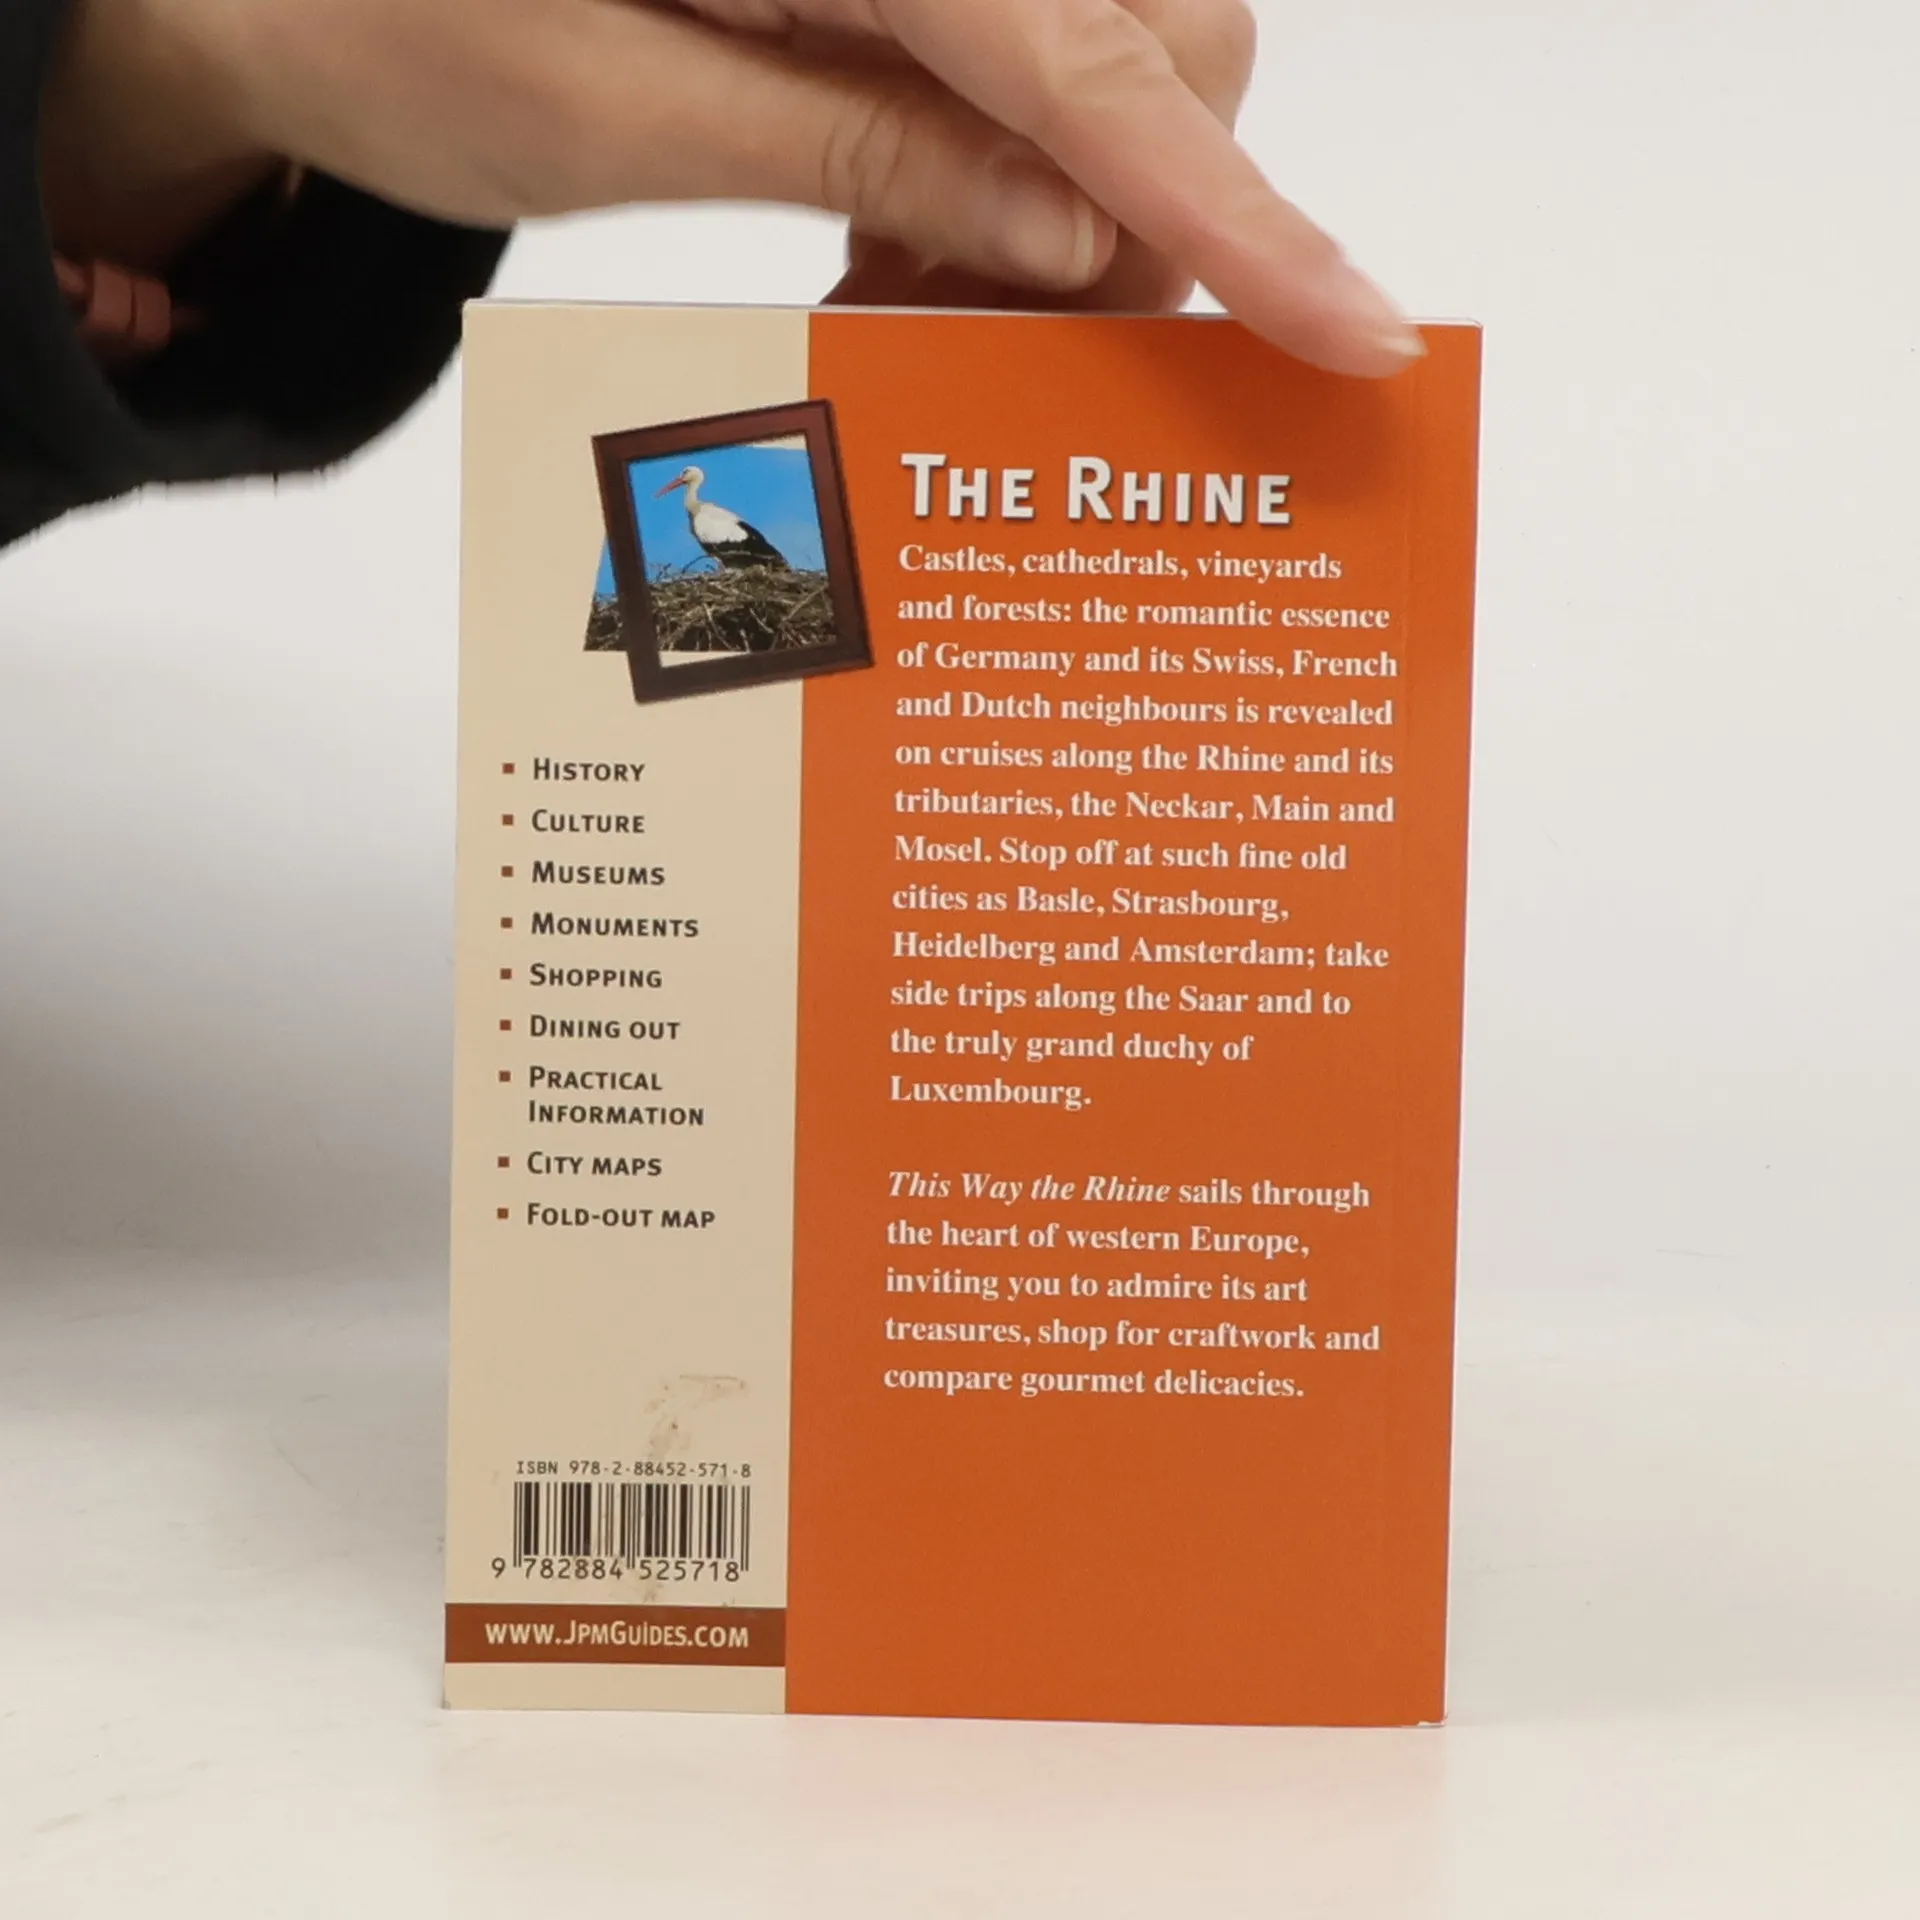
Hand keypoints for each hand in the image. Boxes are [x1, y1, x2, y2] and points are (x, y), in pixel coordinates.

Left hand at [41, 0, 1419, 374]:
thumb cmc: (378, 6)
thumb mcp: (613, 105)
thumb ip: (868, 150)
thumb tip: (1081, 229)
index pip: (1095, 66)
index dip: (1239, 218)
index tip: (1354, 330)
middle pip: (1159, 44)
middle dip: (1138, 222)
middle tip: (981, 337)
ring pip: (1107, 68)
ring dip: (1059, 217)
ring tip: (896, 300)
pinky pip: (1018, 72)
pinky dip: (996, 185)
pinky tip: (893, 247)